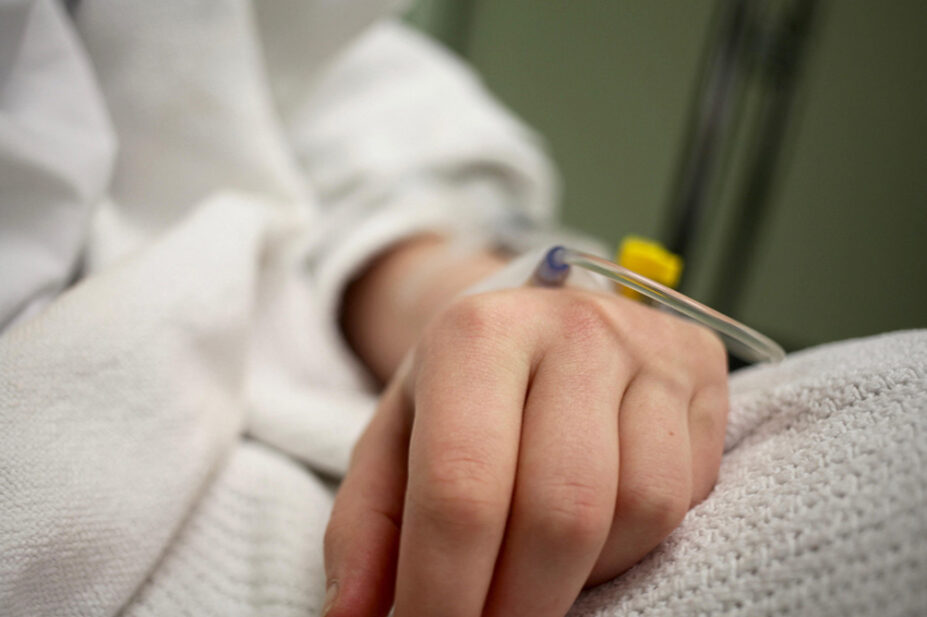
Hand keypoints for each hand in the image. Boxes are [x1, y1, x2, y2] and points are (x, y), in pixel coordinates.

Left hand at [326, 280, 728, 616]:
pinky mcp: (701, 368)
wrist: (541, 319)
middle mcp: (571, 328)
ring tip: (540, 571)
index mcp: (476, 335)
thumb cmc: (464, 392)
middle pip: (561, 509)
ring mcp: (647, 344)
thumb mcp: (396, 440)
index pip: (462, 488)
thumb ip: (367, 526)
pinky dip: (640, 538)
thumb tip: (352, 616)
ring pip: (641, 508)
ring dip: (588, 572)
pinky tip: (597, 530)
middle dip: (520, 605)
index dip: (443, 589)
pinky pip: (689, 492)